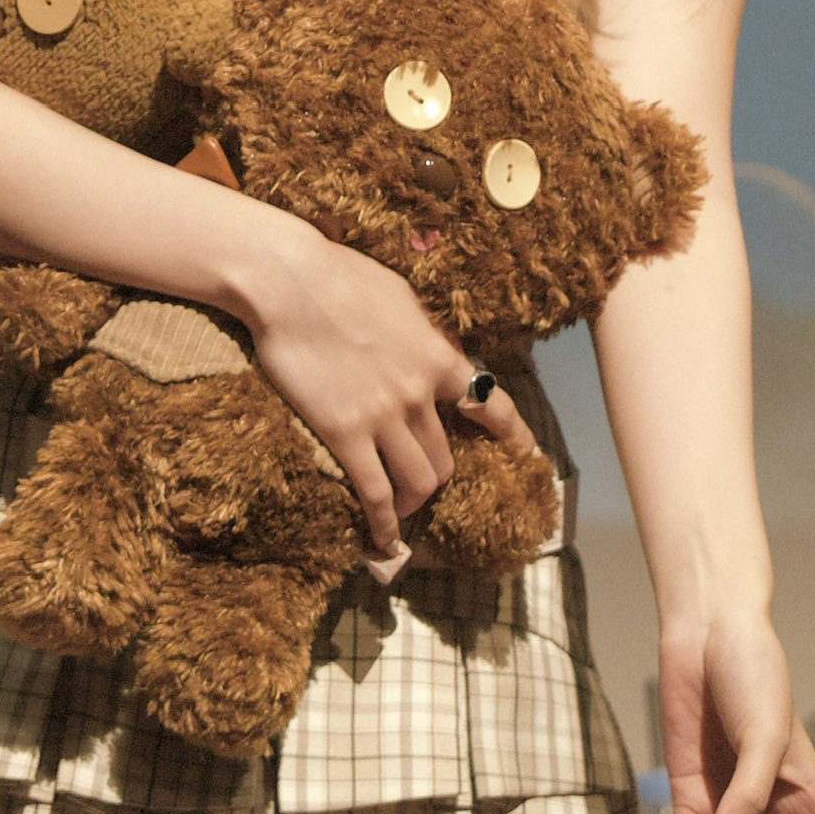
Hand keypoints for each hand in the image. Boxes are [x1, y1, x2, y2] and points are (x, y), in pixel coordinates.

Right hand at [240, 225, 536, 549]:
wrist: (289, 281)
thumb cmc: (339, 276)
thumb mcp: (400, 297)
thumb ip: (422, 334)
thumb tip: (436, 351)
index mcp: (438, 356)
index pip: (490, 404)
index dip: (511, 434)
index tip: (525, 452)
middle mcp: (419, 393)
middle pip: (446, 458)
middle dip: (437, 477)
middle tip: (419, 482)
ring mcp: (384, 416)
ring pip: (419, 481)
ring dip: (413, 501)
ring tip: (400, 509)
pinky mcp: (345, 433)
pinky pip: (375, 493)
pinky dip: (383, 522)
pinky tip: (381, 537)